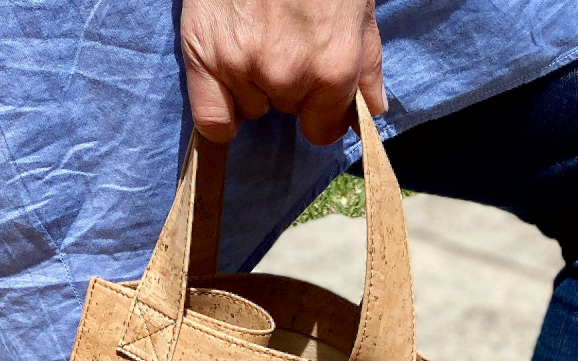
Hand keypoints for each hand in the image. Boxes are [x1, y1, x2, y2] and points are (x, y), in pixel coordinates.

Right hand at [180, 0, 385, 145]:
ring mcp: (242, 66)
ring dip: (251, 84)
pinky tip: (226, 78)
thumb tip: (373, 111)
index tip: (314, 91)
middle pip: (285, 112)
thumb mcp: (356, 7)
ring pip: (250, 108)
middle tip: (282, 36)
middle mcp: (287, 76)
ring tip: (253, 33)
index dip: (320, 112)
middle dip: (287, 85)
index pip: (323, 132)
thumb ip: (366, 65)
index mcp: (333, 68)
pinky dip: (219, 110)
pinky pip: (212, 119)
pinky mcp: (204, 54)